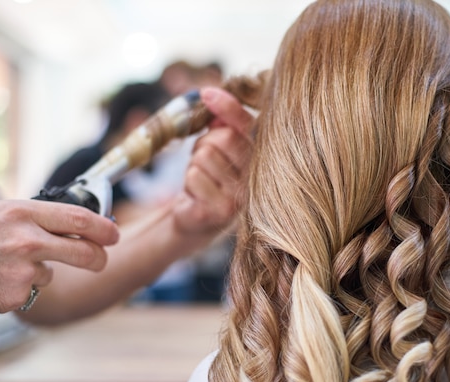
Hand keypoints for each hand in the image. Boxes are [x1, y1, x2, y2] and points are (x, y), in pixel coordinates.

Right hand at [0, 199, 118, 316]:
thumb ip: (30, 218)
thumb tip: (70, 223)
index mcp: (22, 212)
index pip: (79, 218)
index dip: (103, 227)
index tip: (113, 233)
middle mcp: (27, 239)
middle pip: (84, 251)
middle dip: (98, 258)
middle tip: (100, 260)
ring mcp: (22, 269)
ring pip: (50, 273)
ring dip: (35, 272)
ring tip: (0, 265)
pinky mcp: (15, 295)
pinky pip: (29, 291)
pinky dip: (16, 289)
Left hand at [172, 87, 253, 235]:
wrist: (200, 219)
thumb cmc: (210, 177)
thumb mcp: (216, 146)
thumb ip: (220, 123)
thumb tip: (211, 96)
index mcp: (260, 157)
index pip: (246, 124)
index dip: (227, 107)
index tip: (207, 93)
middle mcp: (257, 176)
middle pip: (224, 138)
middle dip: (205, 143)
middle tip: (204, 158)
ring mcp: (241, 196)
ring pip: (205, 156)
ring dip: (194, 165)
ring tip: (202, 178)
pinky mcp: (222, 211)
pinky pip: (195, 177)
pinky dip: (189, 183)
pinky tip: (198, 195)